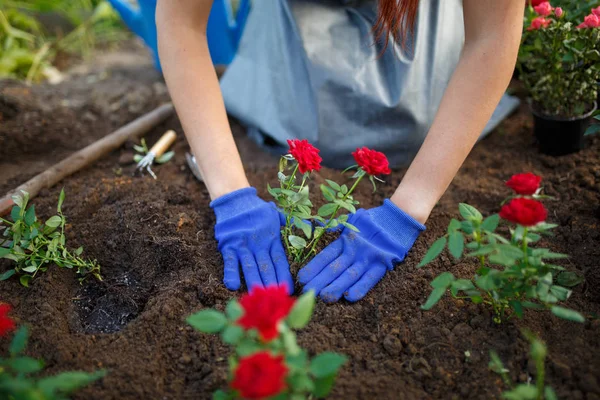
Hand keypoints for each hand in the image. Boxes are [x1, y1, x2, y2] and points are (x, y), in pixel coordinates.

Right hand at [210, 188, 292, 291]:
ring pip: (249, 265)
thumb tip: (312, 225)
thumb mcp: (276, 215)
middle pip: (265, 266)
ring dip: (253, 281)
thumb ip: (290, 224)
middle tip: (275, 298)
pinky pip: (229, 261)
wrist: (235, 200)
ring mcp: (242, 245)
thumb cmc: (258, 210)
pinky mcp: (228, 245)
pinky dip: (231, 272)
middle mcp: (258, 244)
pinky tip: (233, 285)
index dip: (284, 275)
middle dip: (271, 282)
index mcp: (271, 239)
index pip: (280, 260)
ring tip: (258, 294)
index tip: (289, 289)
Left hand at [298, 200, 424, 301]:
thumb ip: (337, 228)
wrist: (398, 217)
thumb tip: (315, 226)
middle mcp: (355, 249)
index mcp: (345, 240)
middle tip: (307, 292)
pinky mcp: (382, 263)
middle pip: (335, 268)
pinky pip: (370, 277)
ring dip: (337, 286)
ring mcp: (369, 257)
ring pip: (350, 275)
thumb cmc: (372, 221)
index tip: (301, 278)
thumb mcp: (352, 221)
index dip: (314, 267)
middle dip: (320, 281)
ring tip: (325, 297)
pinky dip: (361, 287)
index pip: (326, 256)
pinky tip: (349, 297)